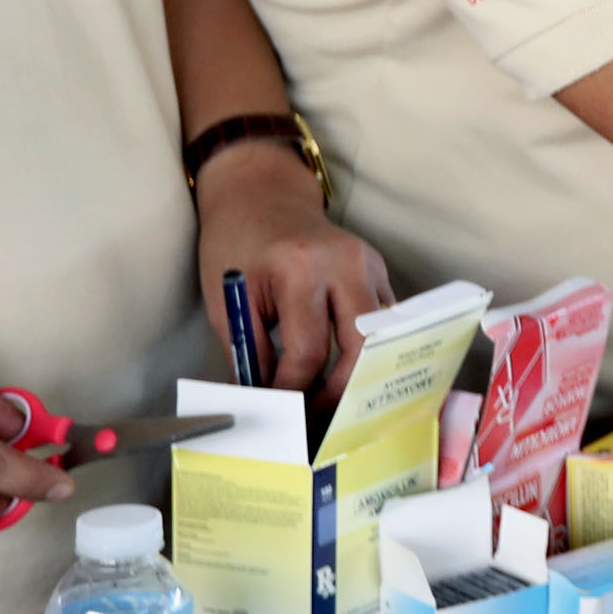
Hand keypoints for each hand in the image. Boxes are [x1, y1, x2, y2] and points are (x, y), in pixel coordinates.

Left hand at [195, 143, 395, 393]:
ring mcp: (369, 264)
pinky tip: (347, 370)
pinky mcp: (379, 269)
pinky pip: (383, 322)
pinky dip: (366, 349)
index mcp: (299, 268)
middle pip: (360, 347)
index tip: (284, 413)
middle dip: (340, 391)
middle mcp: (344, 263)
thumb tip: (269, 404)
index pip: (308, 351)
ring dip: (358, 374)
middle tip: (318, 416)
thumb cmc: (236, 246)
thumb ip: (252, 353)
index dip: (295, 391)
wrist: (260, 197)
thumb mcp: (229, 301)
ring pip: (381, 337)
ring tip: (334, 401)